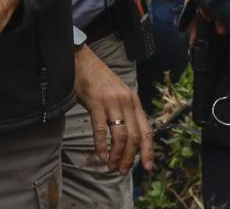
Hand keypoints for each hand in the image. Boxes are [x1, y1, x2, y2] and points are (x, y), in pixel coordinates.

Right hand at [73, 45, 152, 173]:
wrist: (81, 60)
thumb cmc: (97, 79)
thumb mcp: (117, 94)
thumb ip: (124, 111)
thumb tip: (127, 136)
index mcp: (134, 102)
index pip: (147, 131)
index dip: (148, 151)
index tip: (147, 167)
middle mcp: (126, 102)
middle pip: (134, 136)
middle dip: (129, 157)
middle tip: (122, 170)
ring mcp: (111, 102)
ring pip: (119, 135)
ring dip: (117, 154)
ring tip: (111, 165)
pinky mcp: (95, 102)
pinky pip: (100, 128)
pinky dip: (101, 144)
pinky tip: (101, 154)